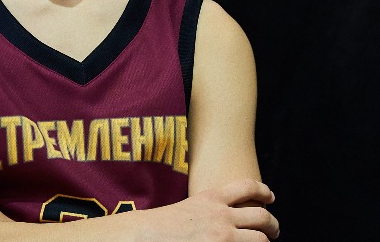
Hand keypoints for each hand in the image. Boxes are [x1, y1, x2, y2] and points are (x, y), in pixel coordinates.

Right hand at [134, 179, 279, 240]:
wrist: (148, 235)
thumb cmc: (164, 224)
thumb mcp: (190, 207)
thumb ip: (210, 208)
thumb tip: (226, 215)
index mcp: (212, 198)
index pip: (247, 187)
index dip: (263, 190)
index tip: (270, 197)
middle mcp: (222, 216)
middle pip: (262, 217)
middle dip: (273, 225)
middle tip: (274, 230)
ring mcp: (223, 238)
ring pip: (261, 240)